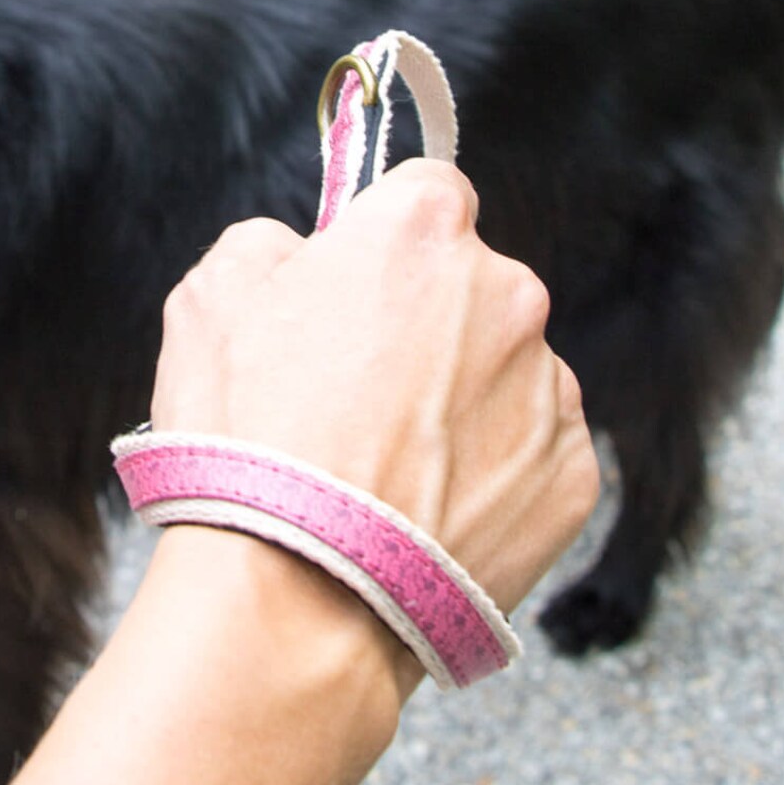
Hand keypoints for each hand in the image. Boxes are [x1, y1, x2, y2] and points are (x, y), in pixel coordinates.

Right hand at [150, 159, 599, 618]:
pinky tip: (423, 506)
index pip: (426, 191)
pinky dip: (488, 469)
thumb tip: (303, 254)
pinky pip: (529, 450)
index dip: (384, 236)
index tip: (355, 281)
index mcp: (425, 229)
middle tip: (354, 388)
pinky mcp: (572, 475)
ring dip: (457, 396)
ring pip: (502, 369)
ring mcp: (549, 387)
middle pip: (469, 284)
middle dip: (423, 319)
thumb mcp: (211, 293)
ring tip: (384, 465)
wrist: (300, 592)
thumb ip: (270, 241)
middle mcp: (508, 292)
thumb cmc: (249, 433)